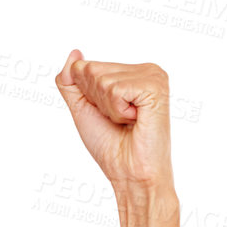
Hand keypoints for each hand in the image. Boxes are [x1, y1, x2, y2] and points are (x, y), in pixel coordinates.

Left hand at [53, 52, 173, 190]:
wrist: (130, 173)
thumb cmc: (110, 144)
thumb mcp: (82, 108)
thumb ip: (71, 81)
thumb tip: (74, 54)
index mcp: (131, 72)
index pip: (86, 67)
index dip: (87, 96)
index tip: (108, 114)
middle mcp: (146, 69)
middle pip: (92, 70)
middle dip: (97, 101)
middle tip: (119, 120)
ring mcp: (153, 76)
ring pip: (102, 80)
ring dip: (108, 108)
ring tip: (129, 121)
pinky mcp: (155, 86)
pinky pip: (116, 90)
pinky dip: (118, 111)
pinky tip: (136, 120)